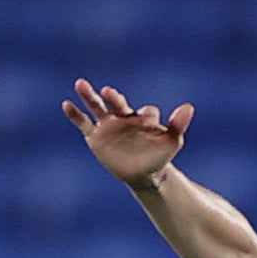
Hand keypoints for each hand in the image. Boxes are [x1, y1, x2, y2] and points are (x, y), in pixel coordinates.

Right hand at [62, 79, 192, 187]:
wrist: (145, 174)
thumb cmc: (159, 155)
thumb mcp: (171, 142)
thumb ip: (178, 125)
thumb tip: (189, 106)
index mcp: (142, 117)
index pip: (144, 112)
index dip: (146, 117)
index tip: (148, 124)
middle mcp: (123, 117)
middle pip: (116, 103)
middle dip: (114, 98)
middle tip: (109, 92)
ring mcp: (108, 126)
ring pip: (97, 107)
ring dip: (89, 96)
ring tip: (80, 83)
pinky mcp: (95, 137)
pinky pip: (83, 124)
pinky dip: (75, 115)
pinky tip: (66, 104)